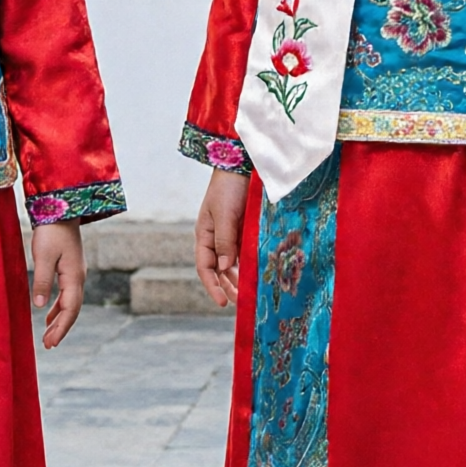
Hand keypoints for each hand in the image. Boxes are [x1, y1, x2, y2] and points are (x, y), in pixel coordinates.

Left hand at [31, 221, 84, 347]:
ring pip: (71, 303)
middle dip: (62, 328)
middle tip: (49, 345)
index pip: (70, 310)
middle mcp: (79, 277)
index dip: (61, 328)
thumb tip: (39, 307)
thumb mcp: (43, 257)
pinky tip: (49, 313)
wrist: (62, 208)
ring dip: (61, 319)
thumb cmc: (51, 231)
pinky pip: (67, 294)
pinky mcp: (70, 268)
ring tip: (49, 334)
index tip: (50, 343)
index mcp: (74, 277)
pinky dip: (59, 307)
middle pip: (73, 309)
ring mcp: (76, 273)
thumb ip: (42, 281)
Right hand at [195, 171, 248, 307]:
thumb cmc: (228, 187)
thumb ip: (224, 241)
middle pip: (221, 269)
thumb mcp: (223, 214)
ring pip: (236, 263)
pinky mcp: (247, 229)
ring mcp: (233, 234)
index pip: (205, 267)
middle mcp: (217, 238)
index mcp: (204, 235)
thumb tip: (224, 269)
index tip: (222, 302)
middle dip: (229, 286)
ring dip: (242, 277)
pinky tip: (261, 272)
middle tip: (242, 302)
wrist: (243, 164)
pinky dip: (252, 263)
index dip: (212, 286)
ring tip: (253, 291)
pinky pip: (248, 251)